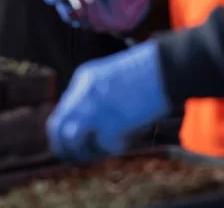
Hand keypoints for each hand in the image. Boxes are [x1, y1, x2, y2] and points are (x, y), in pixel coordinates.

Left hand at [48, 41, 171, 160]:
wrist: (165, 66)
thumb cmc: (149, 70)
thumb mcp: (113, 76)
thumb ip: (98, 94)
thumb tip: (93, 125)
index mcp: (83, 78)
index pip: (63, 110)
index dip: (69, 129)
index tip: (80, 141)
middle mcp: (82, 93)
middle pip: (57, 127)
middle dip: (64, 146)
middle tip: (77, 156)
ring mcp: (94, 108)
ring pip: (71, 140)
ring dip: (83, 152)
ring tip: (98, 154)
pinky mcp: (111, 122)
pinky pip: (103, 146)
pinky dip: (112, 148)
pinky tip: (125, 141)